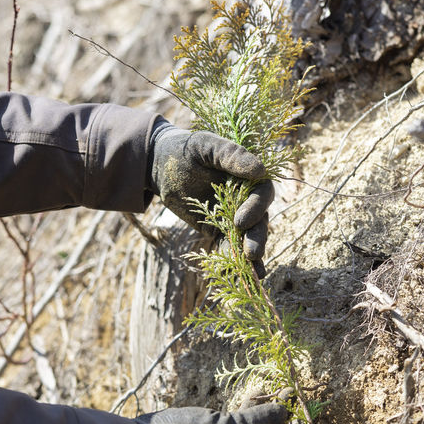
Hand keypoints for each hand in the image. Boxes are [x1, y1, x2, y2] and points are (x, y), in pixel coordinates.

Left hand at [147, 123, 273, 272]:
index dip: (256, 209)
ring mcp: (233, 216)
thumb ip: (231, 155)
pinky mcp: (217, 229)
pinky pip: (228, 247)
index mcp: (249, 176)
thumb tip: (259, 170)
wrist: (161, 164)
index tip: (239, 221)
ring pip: (247, 238)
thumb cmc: (186, 149)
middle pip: (259, 221)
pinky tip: (237, 278)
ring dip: (251, 256)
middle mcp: (246, 198)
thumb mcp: (206, 146)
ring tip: (254, 275)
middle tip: (251, 254)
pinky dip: (232, 261)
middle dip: (256, 239)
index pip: (262, 195)